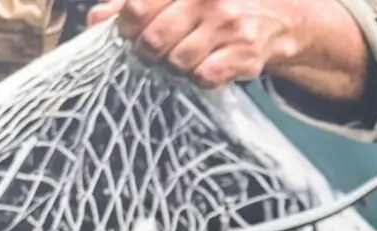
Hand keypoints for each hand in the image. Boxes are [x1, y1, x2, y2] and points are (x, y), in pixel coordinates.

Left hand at [89, 0, 300, 88]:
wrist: (281, 17)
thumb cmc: (220, 5)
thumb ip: (136, 2)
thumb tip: (96, 20)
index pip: (137, 7)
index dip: (126, 26)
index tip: (130, 33)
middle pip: (153, 39)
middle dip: (148, 52)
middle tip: (155, 51)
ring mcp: (228, 26)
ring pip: (177, 62)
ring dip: (175, 66)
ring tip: (185, 56)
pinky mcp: (244, 54)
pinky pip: (204, 77)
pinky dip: (200, 77)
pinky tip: (207, 65)